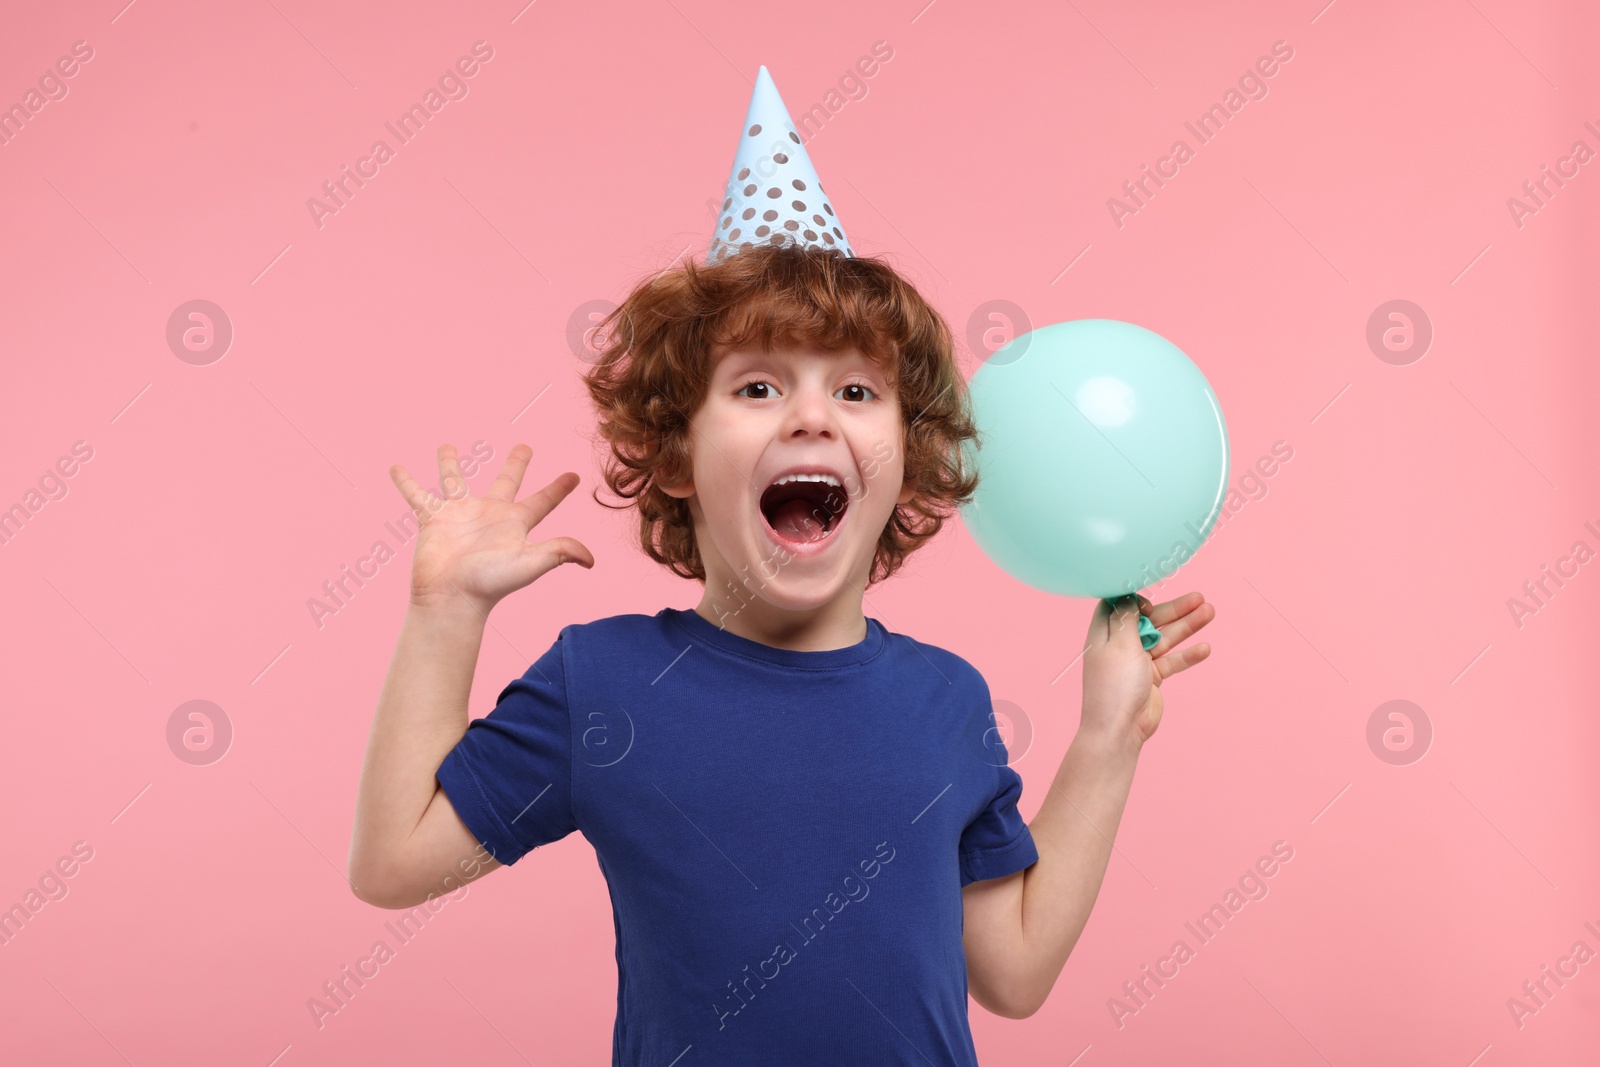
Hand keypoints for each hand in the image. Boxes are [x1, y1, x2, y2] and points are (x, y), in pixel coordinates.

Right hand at [389, 443, 593, 614]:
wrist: (452, 597)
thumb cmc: (491, 583)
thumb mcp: (530, 562)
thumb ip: (559, 552)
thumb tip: (591, 560)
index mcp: (515, 523)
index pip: (543, 501)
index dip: (559, 489)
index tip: (574, 475)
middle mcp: (489, 516)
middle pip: (506, 482)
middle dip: (516, 464)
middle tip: (524, 446)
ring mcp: (459, 516)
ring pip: (454, 481)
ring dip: (449, 463)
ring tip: (446, 445)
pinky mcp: (432, 520)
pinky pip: (417, 496)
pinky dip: (406, 483)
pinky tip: (396, 468)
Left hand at [1079, 591, 1214, 750]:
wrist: (1119, 728)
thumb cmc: (1115, 685)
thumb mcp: (1120, 644)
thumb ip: (1127, 618)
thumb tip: (1128, 595)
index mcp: (1105, 634)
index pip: (1118, 606)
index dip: (1136, 599)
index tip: (1152, 599)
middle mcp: (1120, 645)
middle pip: (1149, 620)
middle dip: (1174, 609)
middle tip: (1199, 598)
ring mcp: (1137, 662)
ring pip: (1165, 638)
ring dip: (1187, 626)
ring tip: (1210, 612)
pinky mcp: (1151, 677)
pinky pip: (1172, 661)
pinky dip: (1187, 655)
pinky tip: (1205, 648)